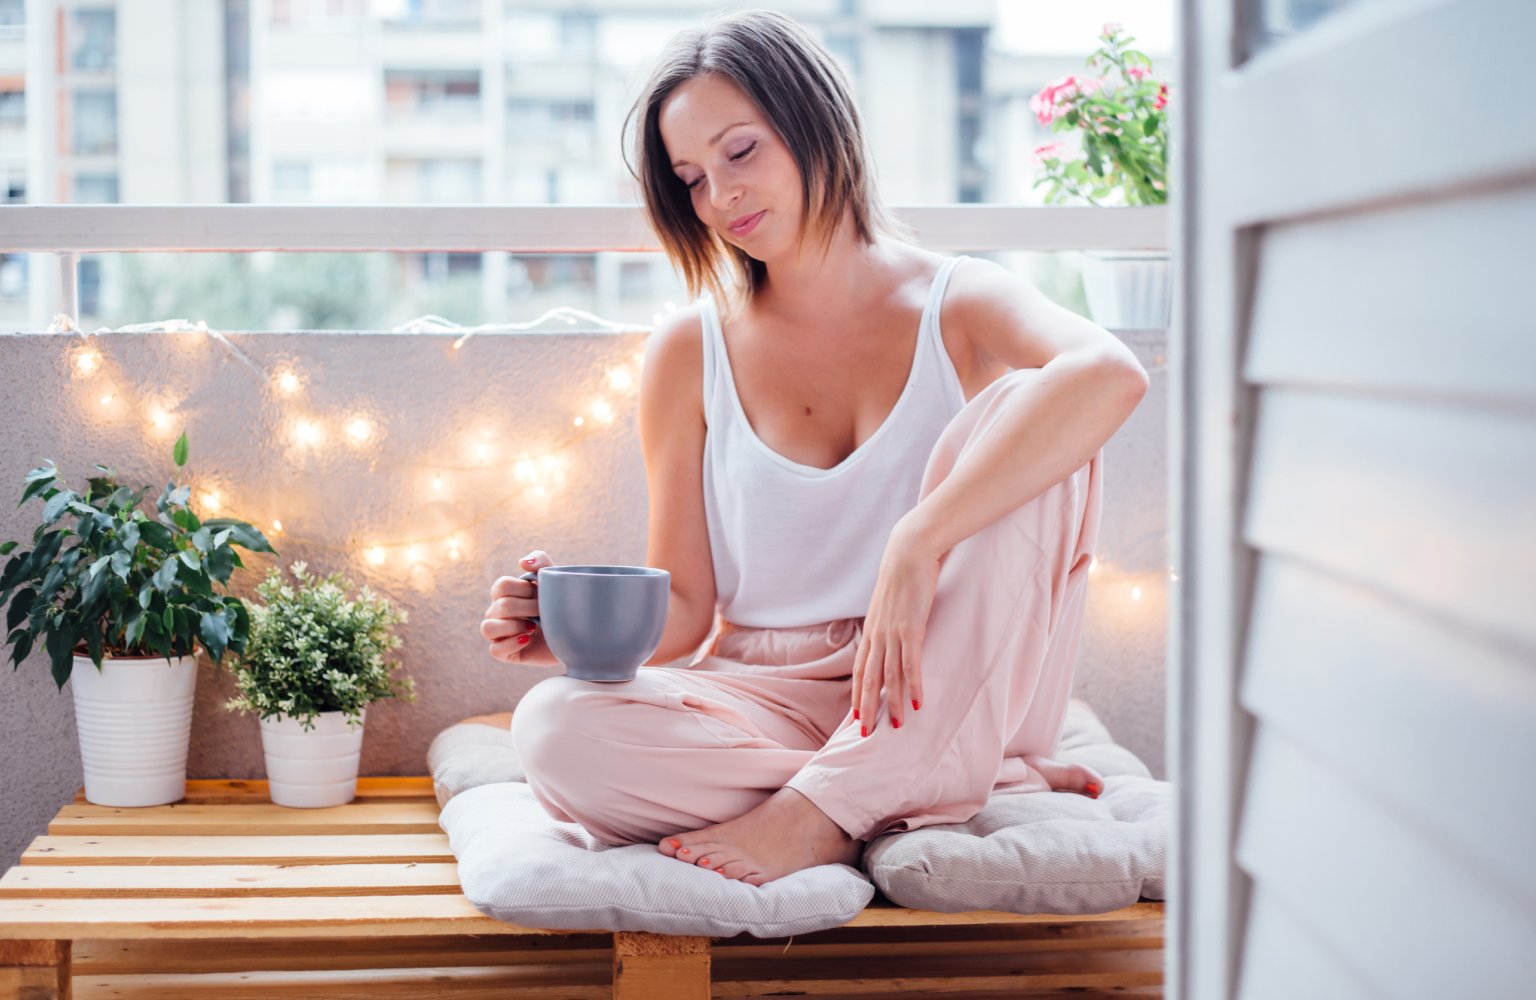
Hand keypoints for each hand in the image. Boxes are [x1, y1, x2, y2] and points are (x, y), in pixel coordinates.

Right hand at [483, 550, 557, 665]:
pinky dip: (511, 644)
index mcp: (507, 593)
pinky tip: (527, 640)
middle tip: (543, 612)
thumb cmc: (563, 605)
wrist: (578, 635)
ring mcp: (500, 634)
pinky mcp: (506, 653)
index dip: (522, 590)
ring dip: (513, 626)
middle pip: (500, 606)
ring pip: (488, 628)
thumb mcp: (556, 580)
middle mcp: (498, 613)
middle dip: (527, 608)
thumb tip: (522, 562)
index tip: (540, 593)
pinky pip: (494, 651)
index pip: (501, 586)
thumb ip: (541, 562)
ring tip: (532, 627)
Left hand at [851, 521, 940, 733]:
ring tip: (895, 726)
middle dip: (867, 708)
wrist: (908, 552)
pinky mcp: (911, 629)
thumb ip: (890, 618)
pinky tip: (916, 703)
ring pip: (889, 677)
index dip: (858, 693)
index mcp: (871, 629)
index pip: (861, 668)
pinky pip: (910, 664)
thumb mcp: (890, 600)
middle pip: (869, 679)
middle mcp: (877, 635)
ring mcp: (893, 633)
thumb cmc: (902, 573)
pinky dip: (912, 685)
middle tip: (865, 734)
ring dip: (892, 703)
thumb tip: (893, 628)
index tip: (855, 715)